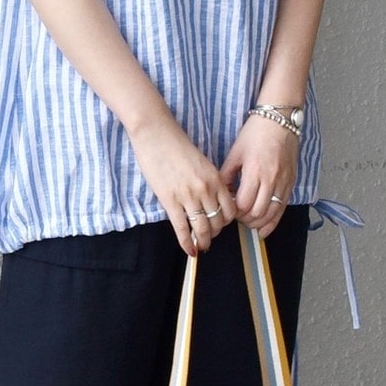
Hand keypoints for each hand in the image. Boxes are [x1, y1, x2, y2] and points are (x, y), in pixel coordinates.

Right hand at [129, 117, 235, 257]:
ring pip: (203, 228)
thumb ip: (208, 180)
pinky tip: (190, 251)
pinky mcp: (170, 201)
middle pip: (218, 221)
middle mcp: (206, 189)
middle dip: (215, 233)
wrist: (155, 133)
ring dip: (204, 241)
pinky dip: (187, 243)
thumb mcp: (201, 161)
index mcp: (215, 178)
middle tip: (209, 237)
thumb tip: (209, 198)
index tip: (220, 224)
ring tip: (201, 247)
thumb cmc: (175, 144)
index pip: (230, 209)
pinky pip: (182, 228)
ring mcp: (188, 196)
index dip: (227, 221)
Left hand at [219, 116, 298, 238]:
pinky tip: (264, 229)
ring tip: (248, 222)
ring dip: (258, 223)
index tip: (228, 210)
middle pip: (258, 212)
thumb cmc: (255, 133)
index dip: (234, 212)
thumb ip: (227, 175)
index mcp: (255, 171)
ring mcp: (284, 182)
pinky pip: (283, 208)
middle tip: (236, 217)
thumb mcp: (235, 152)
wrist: (280, 120)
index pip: (243, 204)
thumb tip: (222, 195)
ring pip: (272, 214)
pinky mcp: (291, 183)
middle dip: (245, 220)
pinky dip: (273, 221)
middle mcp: (271, 179)